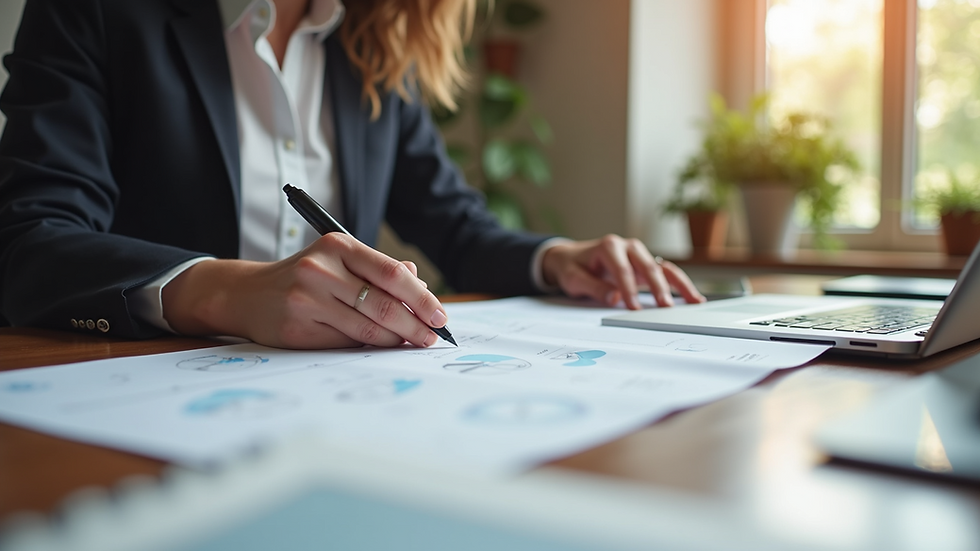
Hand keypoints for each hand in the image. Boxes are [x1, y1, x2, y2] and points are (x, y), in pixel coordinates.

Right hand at [161, 233, 447, 348]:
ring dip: (395, 340)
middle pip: (383, 304)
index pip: (392, 273)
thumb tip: (420, 285)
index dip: (422, 298)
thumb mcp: (338, 261)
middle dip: (415, 325)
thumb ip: (378, 270)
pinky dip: (368, 348)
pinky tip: (380, 347)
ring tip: (410, 344)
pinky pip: (345, 343)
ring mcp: (307, 299)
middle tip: (431, 338)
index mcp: (338, 246)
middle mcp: (321, 269)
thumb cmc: (305, 278)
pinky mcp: (297, 328)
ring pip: (367, 328)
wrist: (246, 293)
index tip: (440, 317)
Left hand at [541, 235, 705, 308]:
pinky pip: (666, 273)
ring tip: (693, 301)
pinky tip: (692, 298)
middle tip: (665, 307)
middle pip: (648, 266)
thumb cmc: (572, 267)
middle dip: (658, 287)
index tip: (634, 307)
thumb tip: (614, 297)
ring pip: (663, 268)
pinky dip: (679, 284)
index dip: (629, 289)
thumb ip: (593, 287)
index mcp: (609, 246)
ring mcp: (639, 255)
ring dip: (679, 284)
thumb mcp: (574, 278)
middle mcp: (628, 247)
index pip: (622, 270)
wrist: (571, 258)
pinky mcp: (645, 265)